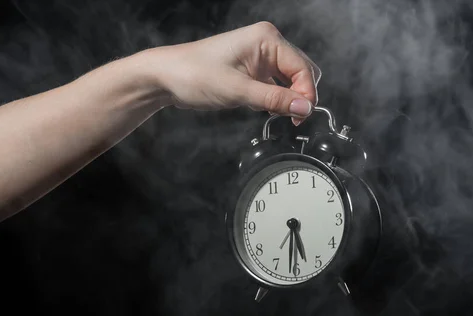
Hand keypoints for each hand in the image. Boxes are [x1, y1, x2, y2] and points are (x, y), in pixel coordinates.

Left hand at [149, 21, 321, 125]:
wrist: (165, 78)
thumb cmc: (194, 74)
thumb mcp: (237, 90)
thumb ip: (274, 100)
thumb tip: (304, 108)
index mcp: (266, 39)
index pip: (302, 67)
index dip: (306, 93)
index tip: (302, 116)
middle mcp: (266, 43)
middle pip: (300, 72)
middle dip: (300, 96)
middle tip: (293, 119)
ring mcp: (259, 57)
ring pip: (289, 80)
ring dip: (289, 99)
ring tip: (280, 116)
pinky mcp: (252, 70)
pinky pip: (275, 85)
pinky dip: (277, 99)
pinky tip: (268, 110)